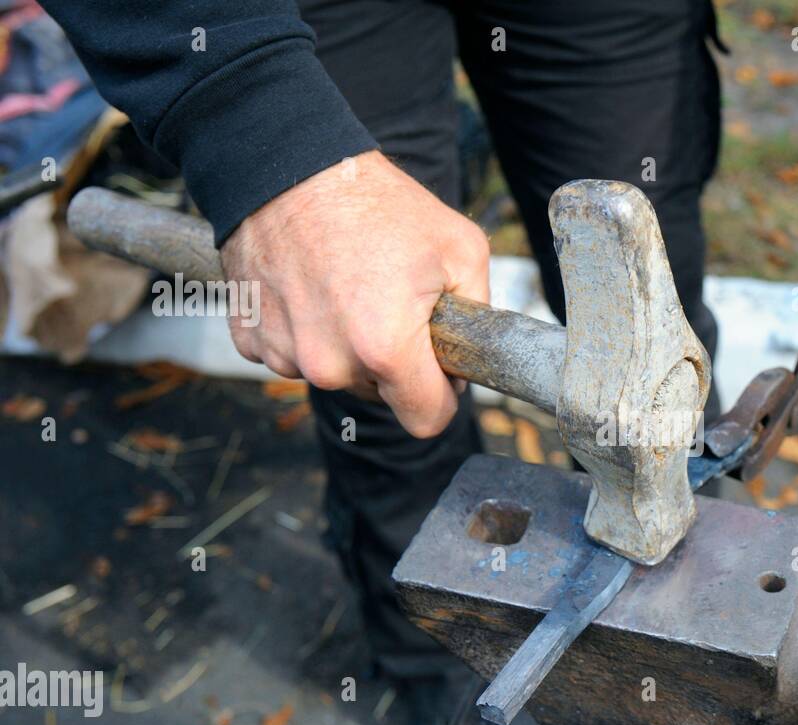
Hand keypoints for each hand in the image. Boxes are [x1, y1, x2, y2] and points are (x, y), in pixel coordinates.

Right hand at [220, 150, 490, 436]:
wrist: (288, 162)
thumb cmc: (377, 203)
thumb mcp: (461, 249)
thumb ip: (479, 313)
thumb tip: (470, 355)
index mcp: (384, 349)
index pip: (427, 421)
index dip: (441, 394)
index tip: (439, 367)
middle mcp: (329, 363)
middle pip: (379, 394)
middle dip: (392, 360)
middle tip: (388, 299)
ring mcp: (283, 353)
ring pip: (335, 374)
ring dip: (345, 344)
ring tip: (347, 285)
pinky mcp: (250, 338)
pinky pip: (292, 354)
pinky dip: (305, 330)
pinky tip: (310, 286)